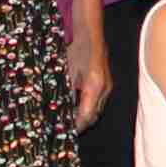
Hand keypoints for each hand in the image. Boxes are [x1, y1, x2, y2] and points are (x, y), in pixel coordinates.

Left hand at [66, 3, 110, 132]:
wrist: (91, 35)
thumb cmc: (76, 50)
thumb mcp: (66, 72)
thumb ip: (65, 92)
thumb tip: (58, 109)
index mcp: (93, 86)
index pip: (86, 115)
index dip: (76, 126)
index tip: (65, 131)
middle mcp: (103, 89)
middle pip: (93, 116)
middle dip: (80, 125)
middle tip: (65, 129)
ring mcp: (107, 87)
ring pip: (97, 111)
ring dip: (85, 117)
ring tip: (70, 121)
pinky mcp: (107, 84)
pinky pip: (98, 103)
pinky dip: (88, 108)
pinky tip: (77, 107)